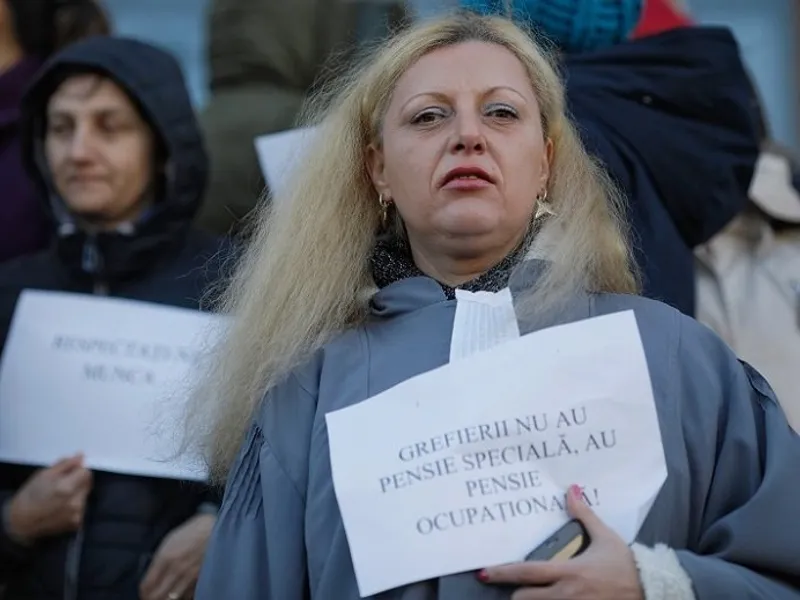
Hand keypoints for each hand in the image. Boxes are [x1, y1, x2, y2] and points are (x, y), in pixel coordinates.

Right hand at [7, 454, 91, 542]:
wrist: (21, 522)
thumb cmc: (30, 495)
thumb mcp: (44, 474)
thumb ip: (65, 464)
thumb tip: (81, 456)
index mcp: (67, 487)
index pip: (86, 472)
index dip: (78, 471)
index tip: (68, 474)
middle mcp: (75, 502)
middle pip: (87, 484)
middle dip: (78, 481)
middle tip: (62, 486)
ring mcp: (77, 514)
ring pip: (85, 495)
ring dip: (77, 493)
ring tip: (59, 498)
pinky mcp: (77, 523)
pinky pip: (81, 508)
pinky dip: (74, 506)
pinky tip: (60, 508)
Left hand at [139, 513, 215, 599]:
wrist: (216, 530)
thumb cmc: (191, 532)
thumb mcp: (170, 541)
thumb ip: (159, 560)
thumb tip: (152, 578)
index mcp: (165, 558)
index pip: (147, 585)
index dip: (143, 592)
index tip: (144, 593)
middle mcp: (176, 570)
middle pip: (156, 596)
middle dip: (151, 599)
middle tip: (152, 597)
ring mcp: (190, 577)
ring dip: (166, 599)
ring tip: (165, 597)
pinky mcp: (201, 580)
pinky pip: (187, 596)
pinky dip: (181, 597)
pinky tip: (180, 593)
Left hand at [478, 485, 643, 599]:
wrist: (651, 589)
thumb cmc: (625, 564)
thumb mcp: (605, 537)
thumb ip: (584, 515)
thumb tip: (572, 490)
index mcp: (569, 572)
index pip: (526, 573)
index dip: (502, 573)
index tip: (484, 573)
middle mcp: (567, 595)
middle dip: (516, 594)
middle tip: (514, 588)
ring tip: (529, 595)